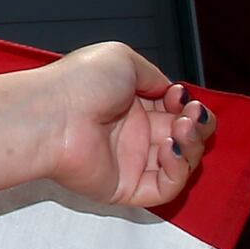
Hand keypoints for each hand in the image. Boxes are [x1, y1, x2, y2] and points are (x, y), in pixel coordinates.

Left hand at [35, 42, 214, 212]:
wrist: (52, 114)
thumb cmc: (79, 84)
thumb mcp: (123, 60)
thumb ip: (154, 76)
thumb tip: (171, 91)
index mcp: (128, 103)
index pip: (174, 111)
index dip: (187, 105)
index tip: (182, 96)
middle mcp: (130, 133)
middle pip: (183, 136)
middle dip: (198, 124)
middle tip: (192, 114)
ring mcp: (128, 162)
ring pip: (179, 163)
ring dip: (192, 145)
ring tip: (182, 128)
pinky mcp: (124, 188)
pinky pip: (165, 188)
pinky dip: (178, 170)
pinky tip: (170, 148)